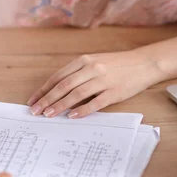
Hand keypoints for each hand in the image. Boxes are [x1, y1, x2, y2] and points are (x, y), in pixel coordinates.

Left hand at [27, 49, 161, 117]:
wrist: (143, 63)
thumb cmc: (117, 64)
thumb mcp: (95, 62)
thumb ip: (78, 73)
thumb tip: (57, 90)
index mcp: (84, 60)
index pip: (58, 76)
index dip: (44, 89)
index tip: (33, 100)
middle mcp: (92, 68)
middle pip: (64, 86)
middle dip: (47, 99)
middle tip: (35, 111)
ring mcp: (103, 80)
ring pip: (76, 94)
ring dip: (60, 105)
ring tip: (49, 115)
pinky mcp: (114, 92)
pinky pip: (95, 103)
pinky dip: (82, 110)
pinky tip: (72, 116)